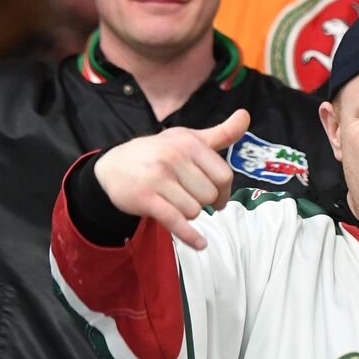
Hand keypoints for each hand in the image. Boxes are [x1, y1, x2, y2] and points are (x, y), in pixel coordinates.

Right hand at [93, 108, 249, 250]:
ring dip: (188, 213)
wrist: (112, 166)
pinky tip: (200, 244)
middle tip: (190, 197)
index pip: (224, 175)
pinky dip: (190, 237)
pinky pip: (176, 222)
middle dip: (203, 201)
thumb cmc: (158, 152)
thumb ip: (220, 133)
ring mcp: (158, 178)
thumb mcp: (188, 138)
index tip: (218, 196)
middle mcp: (174, 157)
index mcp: (189, 143)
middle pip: (210, 195)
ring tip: (175, 202)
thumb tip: (245, 115)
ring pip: (194, 210)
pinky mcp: (145, 199)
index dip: (224, 191)